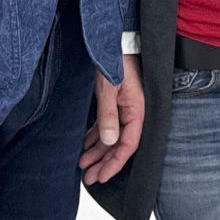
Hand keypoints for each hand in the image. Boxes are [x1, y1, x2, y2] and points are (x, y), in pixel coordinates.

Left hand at [79, 55, 143, 185]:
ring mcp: (122, 108)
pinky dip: (95, 137)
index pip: (128, 145)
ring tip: (82, 165)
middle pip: (119, 145)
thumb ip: (108, 115)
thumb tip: (109, 142)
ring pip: (111, 137)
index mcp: (136, 110)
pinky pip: (105, 126)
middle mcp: (131, 112)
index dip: (115, 163)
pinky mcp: (113, 102)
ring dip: (97, 151)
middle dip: (103, 163)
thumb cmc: (114, 61)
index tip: (101, 176)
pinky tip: (84, 145)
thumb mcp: (109, 88)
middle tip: (88, 178)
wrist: (112, 41)